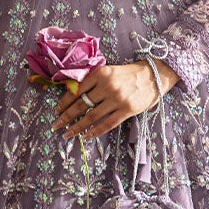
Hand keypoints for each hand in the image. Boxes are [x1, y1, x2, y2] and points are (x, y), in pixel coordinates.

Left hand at [51, 60, 179, 142]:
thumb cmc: (127, 75)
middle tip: (55, 125)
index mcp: (100, 74)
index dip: (64, 102)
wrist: (153, 76)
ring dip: (77, 127)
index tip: (57, 111)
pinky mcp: (127, 110)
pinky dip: (94, 131)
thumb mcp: (108, 72)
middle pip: (81, 105)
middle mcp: (107, 86)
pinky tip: (86, 136)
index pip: (77, 90)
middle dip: (66, 117)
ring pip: (91, 116)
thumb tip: (72, 97)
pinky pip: (107, 124)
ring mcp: (117, 99)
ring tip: (67, 134)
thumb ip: (92, 82)